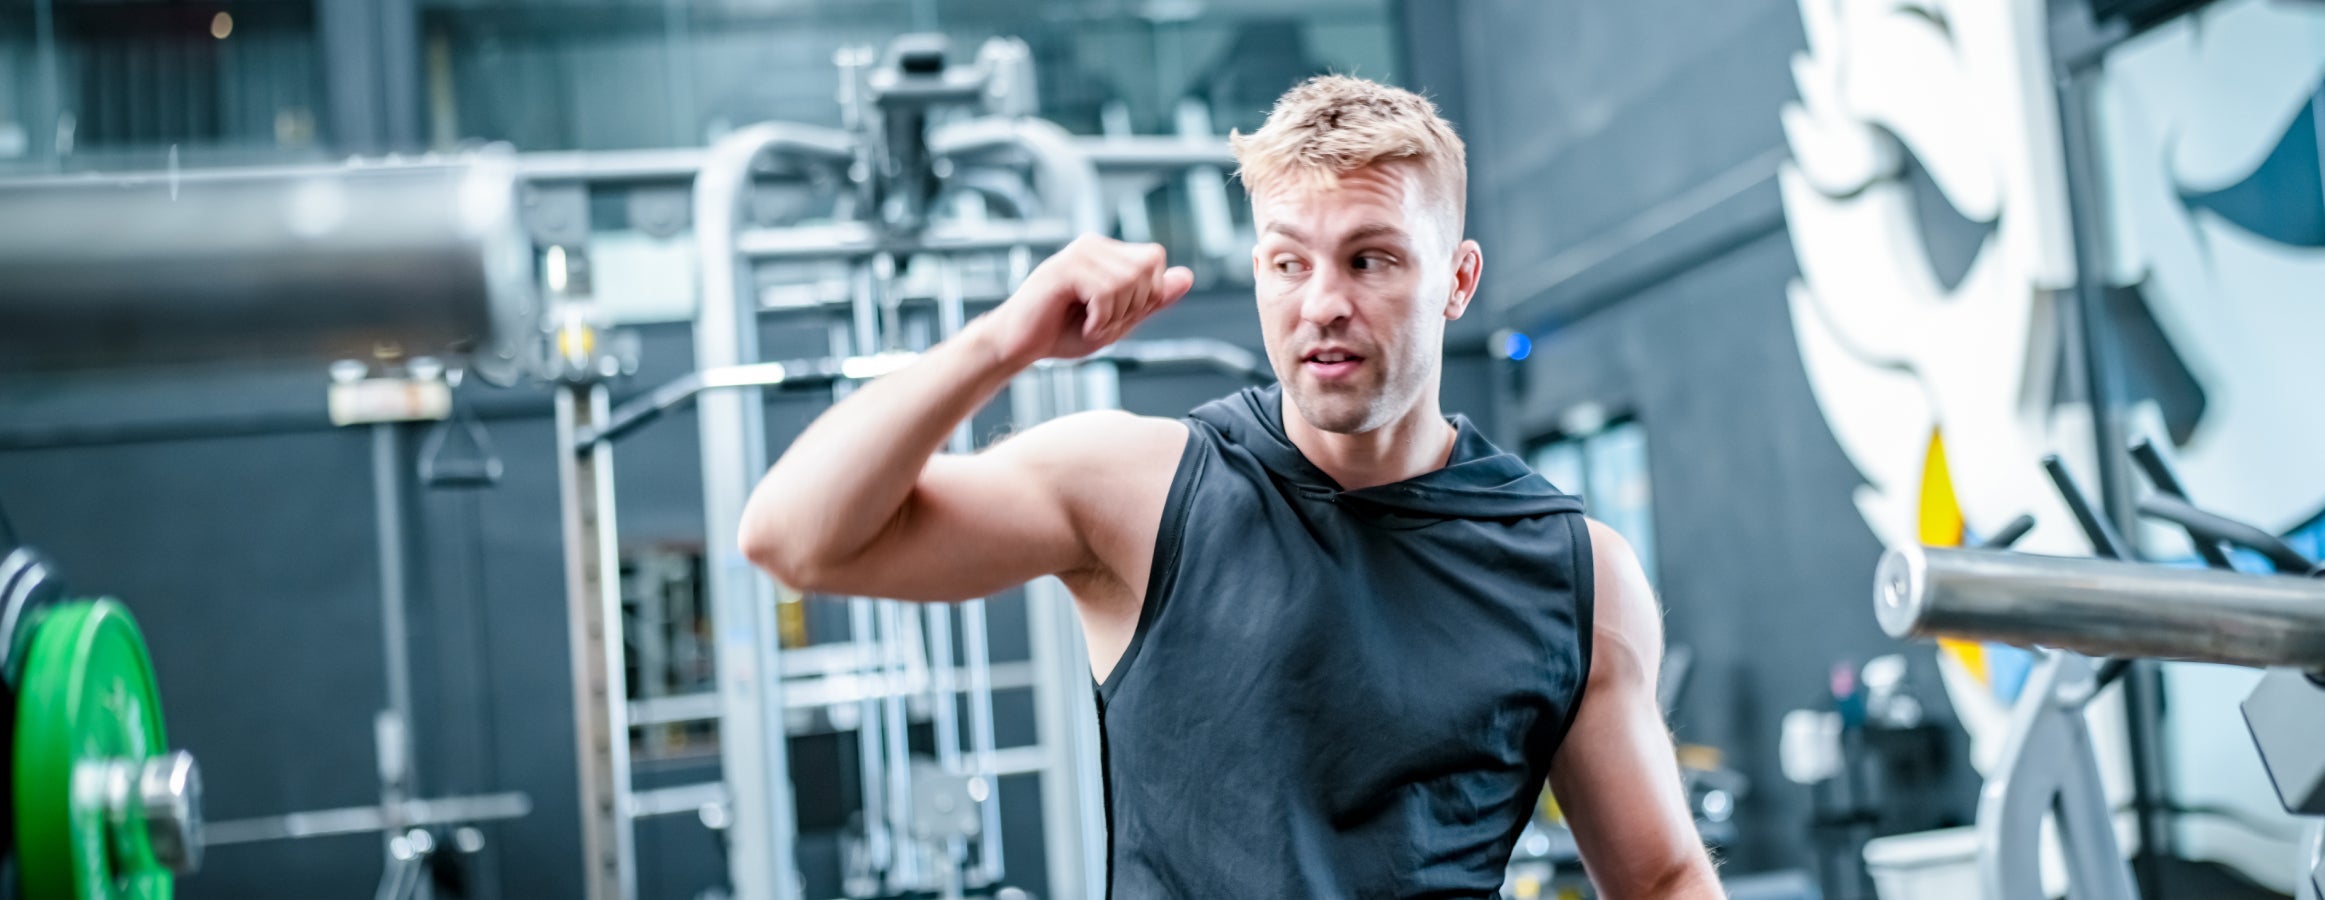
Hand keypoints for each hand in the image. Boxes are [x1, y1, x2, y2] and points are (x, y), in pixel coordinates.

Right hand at [983, 236, 1194, 364]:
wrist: (1018, 347)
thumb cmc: (1062, 333)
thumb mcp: (1118, 320)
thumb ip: (1151, 300)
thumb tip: (1188, 276)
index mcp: (1106, 253)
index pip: (1155, 259)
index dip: (1147, 295)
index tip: (1116, 315)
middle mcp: (1093, 245)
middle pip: (1148, 267)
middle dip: (1132, 307)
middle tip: (1101, 322)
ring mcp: (1077, 254)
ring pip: (1129, 281)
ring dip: (1113, 316)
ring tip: (1089, 324)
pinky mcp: (1063, 269)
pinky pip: (1106, 291)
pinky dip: (1100, 319)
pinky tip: (1081, 325)